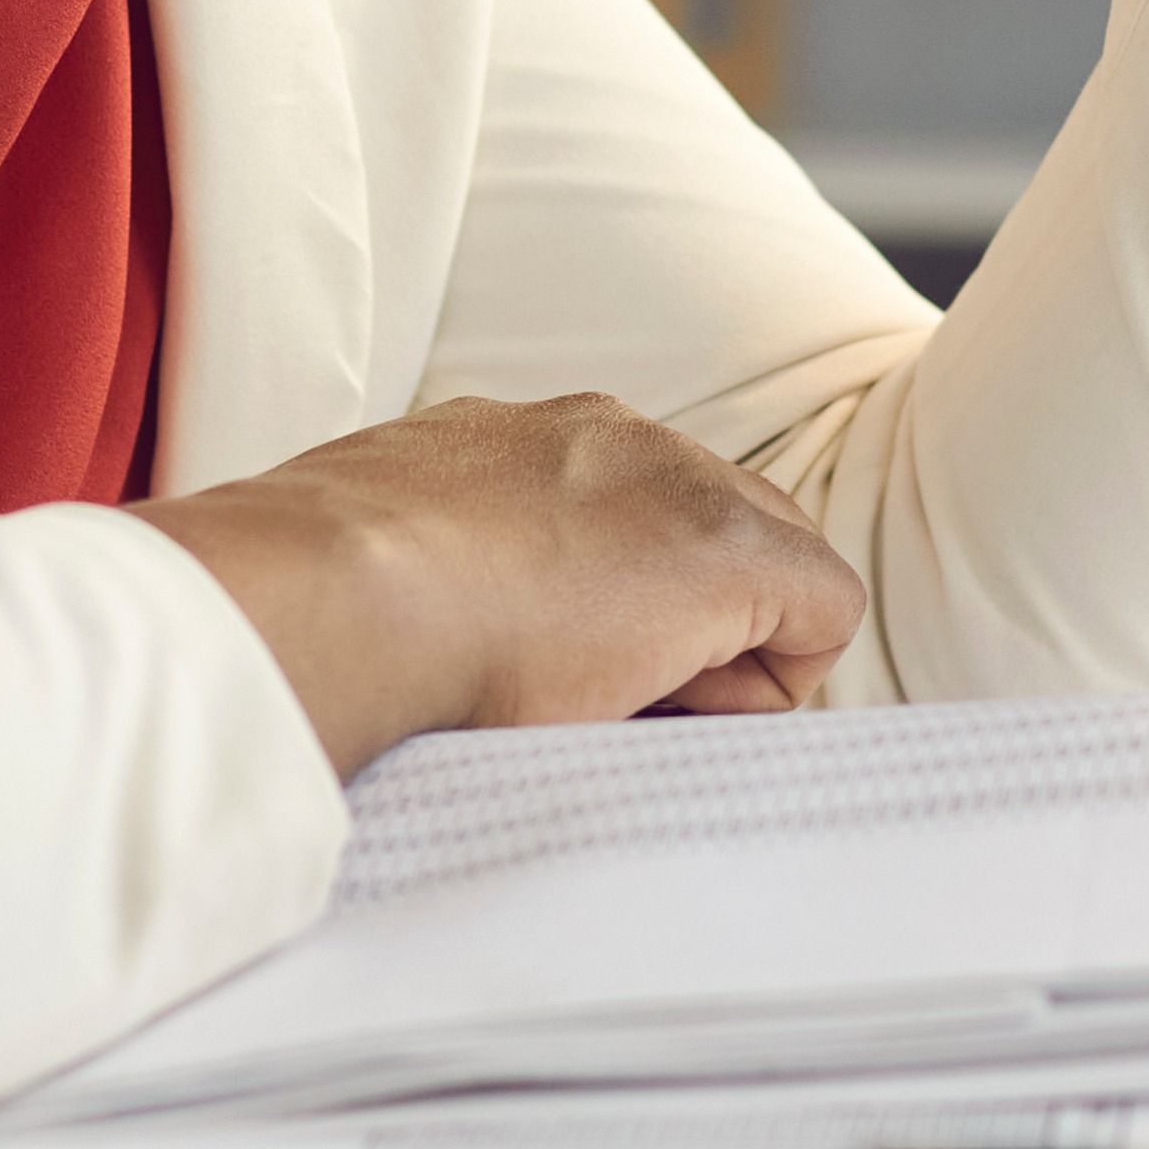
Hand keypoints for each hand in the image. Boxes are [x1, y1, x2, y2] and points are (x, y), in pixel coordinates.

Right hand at [139, 393, 866, 773]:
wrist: (329, 594)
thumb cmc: (324, 602)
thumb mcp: (371, 558)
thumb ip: (424, 568)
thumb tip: (415, 626)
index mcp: (523, 439)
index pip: (630, 514)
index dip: (619, 609)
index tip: (549, 670)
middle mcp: (612, 437)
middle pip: (719, 532)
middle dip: (686, 628)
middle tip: (596, 707)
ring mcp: (675, 483)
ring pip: (770, 571)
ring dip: (713, 656)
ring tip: (612, 711)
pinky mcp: (729, 554)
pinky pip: (823, 611)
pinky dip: (771, 682)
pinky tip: (671, 711)